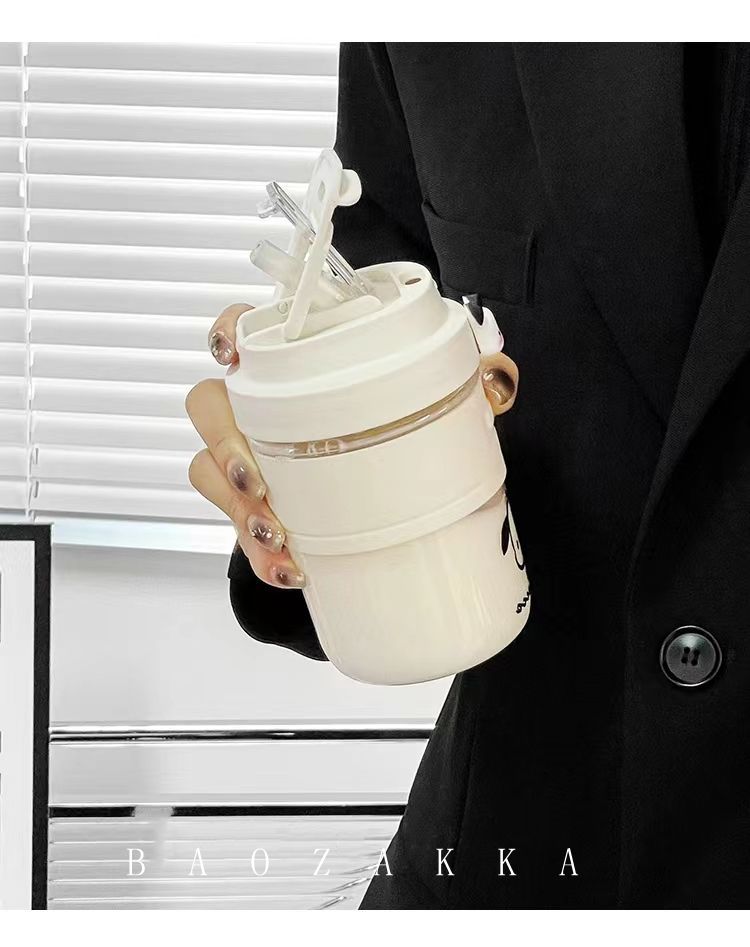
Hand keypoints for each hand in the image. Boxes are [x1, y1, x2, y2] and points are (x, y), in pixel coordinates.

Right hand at [186, 304, 519, 588]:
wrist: (390, 496)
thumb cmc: (400, 424)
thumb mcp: (440, 398)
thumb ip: (473, 378)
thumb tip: (501, 379)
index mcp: (295, 367)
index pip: (243, 330)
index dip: (225, 334)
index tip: (232, 356)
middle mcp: (258, 409)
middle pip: (208, 407)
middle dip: (224, 445)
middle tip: (258, 483)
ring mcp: (250, 459)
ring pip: (209, 471)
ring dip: (234, 507)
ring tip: (276, 537)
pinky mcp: (257, 508)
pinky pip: (237, 529)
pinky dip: (259, 555)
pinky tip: (289, 571)